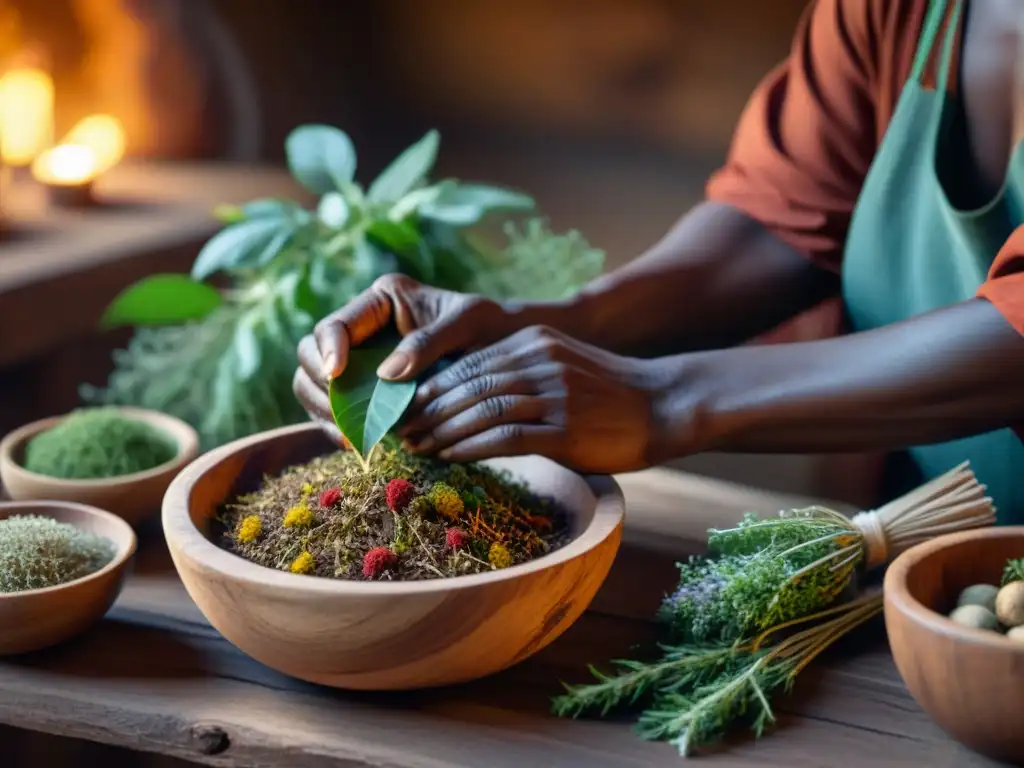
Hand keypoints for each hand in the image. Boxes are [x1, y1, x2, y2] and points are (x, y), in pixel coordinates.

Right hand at [292, 274, 514, 443]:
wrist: (509, 351)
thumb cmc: (492, 328)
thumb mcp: (467, 325)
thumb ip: (428, 342)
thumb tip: (386, 374)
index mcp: (382, 301)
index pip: (336, 324)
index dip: (329, 350)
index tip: (335, 375)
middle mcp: (364, 328)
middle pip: (311, 354)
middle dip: (319, 386)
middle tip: (343, 417)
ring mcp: (363, 361)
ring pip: (315, 385)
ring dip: (324, 411)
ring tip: (349, 436)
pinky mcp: (368, 391)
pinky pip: (337, 410)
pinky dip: (339, 427)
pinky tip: (356, 444)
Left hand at [398, 325, 666, 473]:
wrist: (666, 403)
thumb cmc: (610, 393)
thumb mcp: (562, 366)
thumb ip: (521, 374)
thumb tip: (471, 401)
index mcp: (534, 342)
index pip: (468, 363)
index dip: (431, 387)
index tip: (405, 408)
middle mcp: (539, 362)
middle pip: (468, 385)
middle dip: (427, 410)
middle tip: (399, 432)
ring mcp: (554, 394)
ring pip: (481, 409)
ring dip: (443, 431)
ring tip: (417, 447)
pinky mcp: (566, 428)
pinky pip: (507, 437)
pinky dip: (472, 446)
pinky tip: (450, 457)